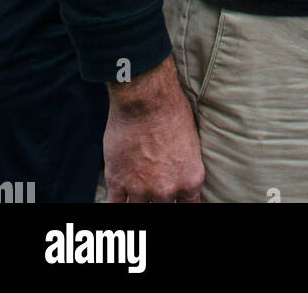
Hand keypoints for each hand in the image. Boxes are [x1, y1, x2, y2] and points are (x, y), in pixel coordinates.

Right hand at [105, 55, 204, 202]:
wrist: (145, 98)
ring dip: (139, 201)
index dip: (182, 204)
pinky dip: (118, 205)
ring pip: (139, 210)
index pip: (190, 207)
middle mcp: (166, 190)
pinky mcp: (117, 182)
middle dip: (160, 200)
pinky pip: (115, 207)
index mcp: (190, 180)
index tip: (177, 201)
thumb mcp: (191, 142)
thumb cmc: (171, 110)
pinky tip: (120, 202)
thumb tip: (179, 176)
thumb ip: (184, 167)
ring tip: (138, 191)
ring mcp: (140, 189)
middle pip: (163, 208)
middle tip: (155, 187)